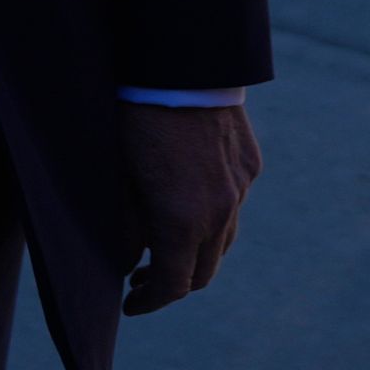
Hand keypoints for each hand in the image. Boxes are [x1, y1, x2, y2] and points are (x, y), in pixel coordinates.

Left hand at [120, 101, 260, 315]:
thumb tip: (129, 264)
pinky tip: (189, 200)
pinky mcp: (249, 164)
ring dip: (196, 252)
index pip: (173, 287)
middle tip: (144, 279)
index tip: (131, 304)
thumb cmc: (136, 121)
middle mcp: (220, 212)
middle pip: (203, 273)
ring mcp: (240, 187)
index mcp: (182, 222)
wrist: (180, 65)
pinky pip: (233, 204)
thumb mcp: (120, 182)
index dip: (150, 303)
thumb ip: (127, 231)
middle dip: (173, 284)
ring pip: (224, 241)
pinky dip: (211, 217)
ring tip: (165, 245)